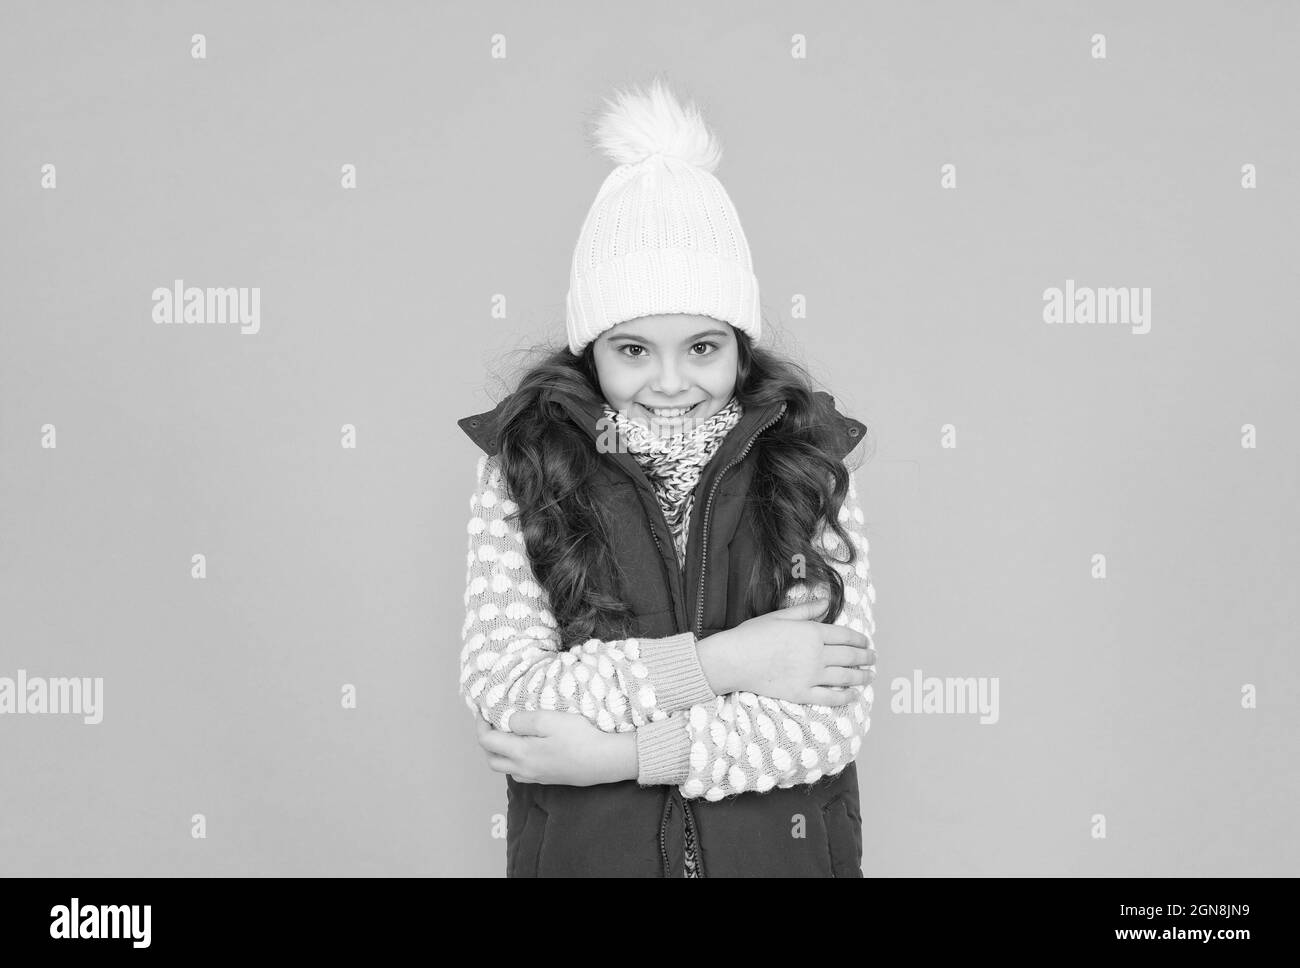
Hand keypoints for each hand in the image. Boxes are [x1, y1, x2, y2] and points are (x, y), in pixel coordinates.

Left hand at [473, 711, 636, 785]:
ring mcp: (536, 776)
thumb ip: (522, 720)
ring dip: (498, 753)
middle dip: (486, 742)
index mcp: (520, 753)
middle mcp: (524, 769)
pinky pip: (520, 773)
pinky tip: (525, 749)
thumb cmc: (578, 738)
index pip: (487, 741)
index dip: (480, 725)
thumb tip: (508, 722)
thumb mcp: (548, 720)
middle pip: (491, 760)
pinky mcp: (547, 778)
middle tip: (491, 723)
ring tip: (506, 735)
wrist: (604, 761)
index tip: (482, 711)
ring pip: (505, 769)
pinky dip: (513, 761)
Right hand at [699, 598, 874, 704]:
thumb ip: (806, 611)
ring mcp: (810, 675)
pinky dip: (846, 696)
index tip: (867, 643)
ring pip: (846, 677)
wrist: (734, 659)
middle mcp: (816, 654)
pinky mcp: (802, 693)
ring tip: (869, 676)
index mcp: (812, 632)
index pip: (846, 636)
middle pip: (850, 656)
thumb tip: (825, 602)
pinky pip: (830, 697)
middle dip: (866, 657)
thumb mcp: (780, 616)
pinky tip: (853, 695)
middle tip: (873, 658)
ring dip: (862, 676)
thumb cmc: (753, 634)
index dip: (860, 640)